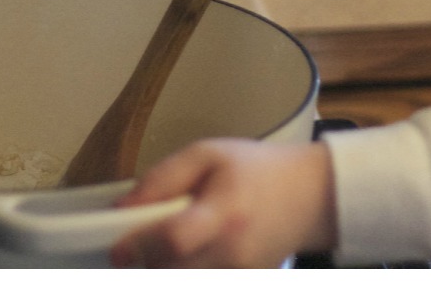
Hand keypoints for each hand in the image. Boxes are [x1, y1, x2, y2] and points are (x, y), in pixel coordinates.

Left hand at [109, 138, 337, 267]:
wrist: (312, 196)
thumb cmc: (257, 169)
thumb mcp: (207, 155)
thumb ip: (162, 179)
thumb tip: (121, 207)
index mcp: (224, 213)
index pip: (176, 239)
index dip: (140, 246)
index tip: (118, 247)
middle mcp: (234, 252)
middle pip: (174, 272)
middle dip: (144, 265)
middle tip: (131, 249)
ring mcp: (243, 275)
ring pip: (185, 283)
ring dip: (163, 272)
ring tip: (158, 250)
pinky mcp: (246, 283)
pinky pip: (203, 283)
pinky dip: (184, 273)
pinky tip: (182, 258)